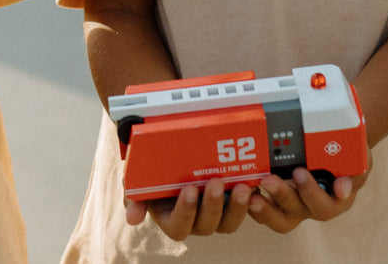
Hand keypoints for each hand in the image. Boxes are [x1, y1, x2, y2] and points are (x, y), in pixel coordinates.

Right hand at [125, 180, 253, 240]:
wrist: (174, 159)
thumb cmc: (155, 175)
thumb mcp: (139, 184)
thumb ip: (134, 199)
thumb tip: (133, 219)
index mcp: (172, 220)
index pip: (179, 227)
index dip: (185, 211)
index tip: (188, 190)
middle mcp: (196, 222)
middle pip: (207, 225)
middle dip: (213, 205)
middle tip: (215, 182)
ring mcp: (217, 215)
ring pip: (229, 222)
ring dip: (237, 207)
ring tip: (242, 187)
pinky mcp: (233, 203)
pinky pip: (245, 209)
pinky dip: (251, 201)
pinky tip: (255, 185)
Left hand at [249, 160, 370, 232]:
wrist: (331, 151)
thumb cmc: (344, 155)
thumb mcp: (356, 157)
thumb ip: (355, 168)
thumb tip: (342, 186)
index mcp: (335, 199)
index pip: (327, 203)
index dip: (314, 194)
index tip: (300, 181)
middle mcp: (313, 207)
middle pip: (299, 210)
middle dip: (283, 195)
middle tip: (270, 180)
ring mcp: (294, 207)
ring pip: (280, 218)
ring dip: (265, 208)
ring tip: (252, 194)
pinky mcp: (276, 203)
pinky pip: (263, 212)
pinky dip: (251, 204)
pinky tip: (242, 189)